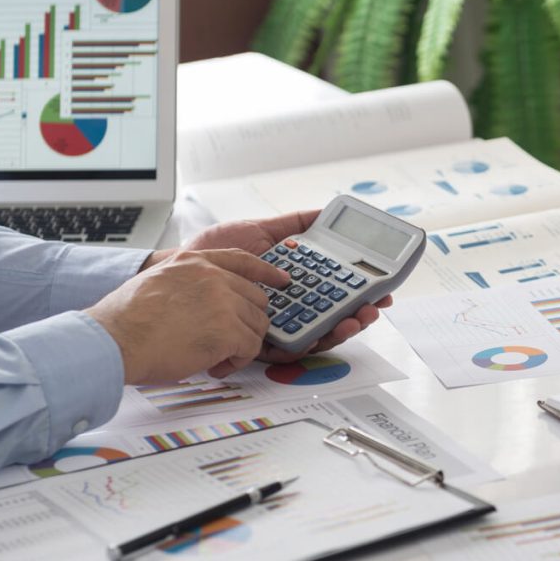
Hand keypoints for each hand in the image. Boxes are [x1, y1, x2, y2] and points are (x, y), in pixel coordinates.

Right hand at [87, 249, 289, 384]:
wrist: (114, 339)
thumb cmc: (125, 320)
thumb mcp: (157, 281)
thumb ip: (186, 284)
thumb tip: (199, 304)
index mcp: (194, 262)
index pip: (242, 260)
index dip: (266, 272)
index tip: (282, 280)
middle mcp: (213, 277)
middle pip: (256, 298)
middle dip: (247, 322)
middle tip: (230, 340)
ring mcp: (223, 302)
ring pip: (256, 325)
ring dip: (241, 345)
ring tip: (217, 358)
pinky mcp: (228, 330)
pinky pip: (250, 348)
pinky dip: (237, 362)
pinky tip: (216, 367)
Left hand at [170, 211, 392, 368]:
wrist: (181, 270)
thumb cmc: (211, 254)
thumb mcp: (259, 231)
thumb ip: (293, 225)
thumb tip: (324, 212)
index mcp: (292, 283)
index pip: (332, 291)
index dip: (357, 292)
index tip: (378, 287)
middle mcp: (287, 307)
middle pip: (333, 315)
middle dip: (360, 312)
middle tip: (376, 305)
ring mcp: (275, 326)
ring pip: (319, 334)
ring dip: (344, 328)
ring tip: (359, 316)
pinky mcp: (259, 343)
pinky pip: (291, 348)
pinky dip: (313, 340)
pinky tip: (326, 329)